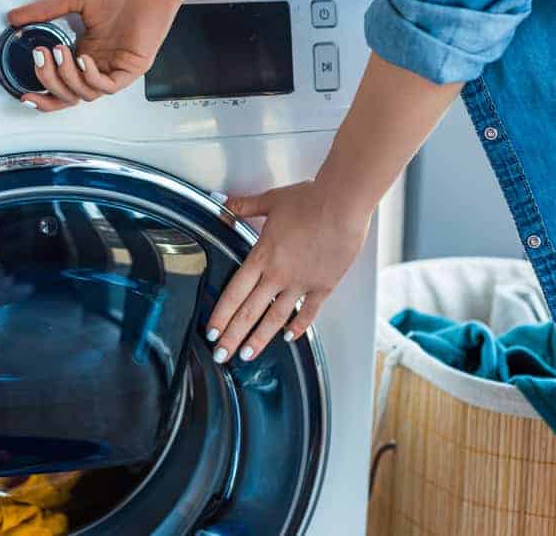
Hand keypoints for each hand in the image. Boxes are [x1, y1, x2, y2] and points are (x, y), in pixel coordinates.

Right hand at [7, 0, 187, 111]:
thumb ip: (43, 11)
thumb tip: (15, 18)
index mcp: (84, 52)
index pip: (61, 85)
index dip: (43, 93)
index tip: (25, 92)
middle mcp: (98, 63)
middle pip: (68, 94)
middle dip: (50, 81)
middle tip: (41, 58)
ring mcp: (114, 68)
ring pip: (85, 93)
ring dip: (68, 76)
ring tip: (60, 52)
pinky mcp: (132, 68)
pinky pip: (108, 86)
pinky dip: (92, 77)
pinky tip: (83, 60)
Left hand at [206, 181, 370, 362]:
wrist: (343, 204)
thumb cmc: (309, 200)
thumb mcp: (270, 201)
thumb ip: (244, 206)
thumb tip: (223, 205)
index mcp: (262, 256)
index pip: (234, 293)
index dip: (220, 315)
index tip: (212, 332)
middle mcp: (278, 274)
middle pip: (249, 312)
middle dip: (232, 337)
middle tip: (221, 355)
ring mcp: (301, 283)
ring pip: (275, 318)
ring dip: (259, 339)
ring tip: (247, 355)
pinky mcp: (323, 285)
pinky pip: (308, 311)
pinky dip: (298, 327)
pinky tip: (289, 337)